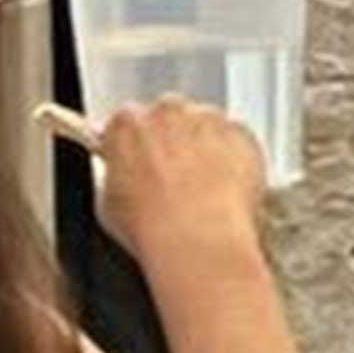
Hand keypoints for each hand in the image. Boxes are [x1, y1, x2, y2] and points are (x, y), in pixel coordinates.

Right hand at [88, 92, 275, 270]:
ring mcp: (209, 121)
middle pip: (170, 116)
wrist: (198, 239)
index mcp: (127, 126)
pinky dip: (236, 158)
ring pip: (207, 125)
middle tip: (177, 176)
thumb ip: (118, 175)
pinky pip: (238, 140)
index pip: (129, 124)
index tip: (145, 161)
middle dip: (173, 140)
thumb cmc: (153, 225)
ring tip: (206, 188)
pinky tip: (229, 188)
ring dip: (206, 147)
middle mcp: (167, 114)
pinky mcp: (243, 135)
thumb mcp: (110, 203)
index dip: (139, 146)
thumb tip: (126, 179)